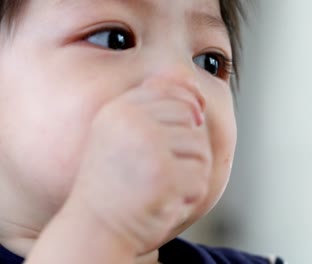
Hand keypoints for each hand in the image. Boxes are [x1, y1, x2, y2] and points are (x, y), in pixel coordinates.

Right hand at [67, 80, 210, 254]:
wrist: (94, 229)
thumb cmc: (114, 184)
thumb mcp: (122, 136)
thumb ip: (153, 112)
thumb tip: (199, 97)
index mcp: (119, 109)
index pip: (171, 90)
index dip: (187, 106)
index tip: (184, 128)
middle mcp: (132, 121)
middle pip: (191, 118)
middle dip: (187, 146)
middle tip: (162, 169)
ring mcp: (148, 146)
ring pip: (201, 150)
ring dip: (190, 173)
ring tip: (162, 186)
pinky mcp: (164, 174)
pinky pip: (200, 179)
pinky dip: (189, 195)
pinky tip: (164, 201)